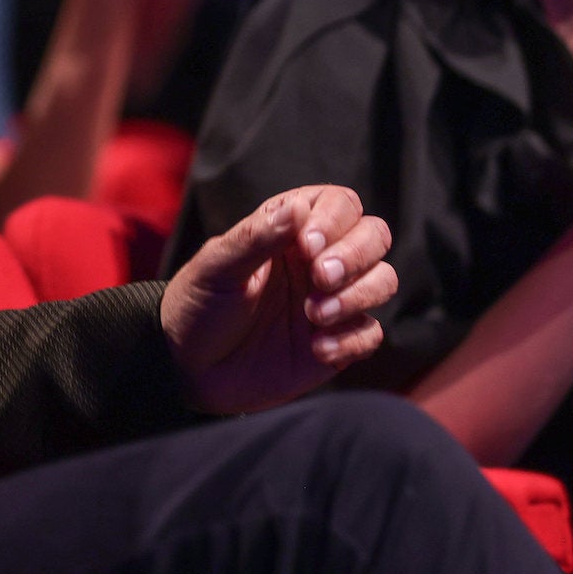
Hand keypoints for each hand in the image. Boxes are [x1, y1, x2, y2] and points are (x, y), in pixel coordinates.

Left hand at [161, 184, 394, 414]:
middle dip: (356, 255)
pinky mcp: (338, 341)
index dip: (335, 220)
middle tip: (319, 278)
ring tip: (313, 316)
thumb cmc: (198, 305)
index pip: (340, 204)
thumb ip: (256, 238)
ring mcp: (331, 301)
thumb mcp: (217, 267)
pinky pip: (371, 333)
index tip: (308, 246)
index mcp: (289, 232)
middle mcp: (317, 261)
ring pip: (383, 280)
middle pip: (374, 236)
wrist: (188, 369)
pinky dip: (351, 340)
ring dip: (357, 296)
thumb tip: (296, 209)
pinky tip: (317, 349)